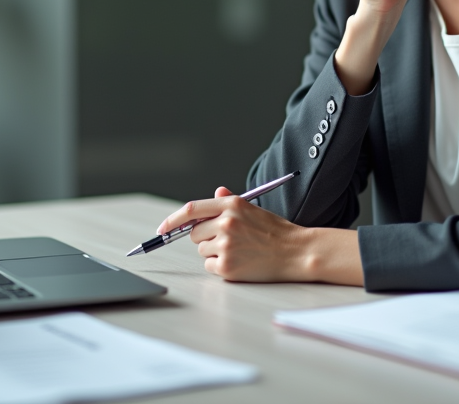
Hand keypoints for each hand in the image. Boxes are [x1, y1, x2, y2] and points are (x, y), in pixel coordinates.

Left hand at [157, 187, 310, 281]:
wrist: (296, 252)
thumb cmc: (275, 231)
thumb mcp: (253, 209)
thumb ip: (230, 201)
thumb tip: (215, 192)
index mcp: (231, 205)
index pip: (191, 209)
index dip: (172, 220)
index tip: (162, 228)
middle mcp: (226, 223)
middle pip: (194, 233)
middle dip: (205, 237)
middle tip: (228, 240)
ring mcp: (225, 245)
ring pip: (202, 250)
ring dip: (214, 252)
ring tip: (239, 250)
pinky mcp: (227, 266)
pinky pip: (209, 266)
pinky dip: (219, 266)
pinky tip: (240, 262)